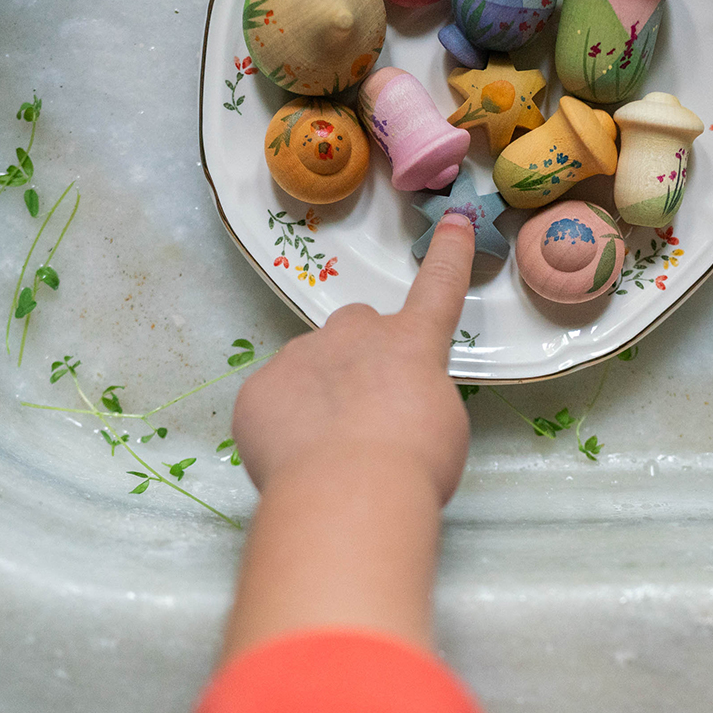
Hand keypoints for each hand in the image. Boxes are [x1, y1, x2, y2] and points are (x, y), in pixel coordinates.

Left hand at [232, 212, 475, 503]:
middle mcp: (355, 335)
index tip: (453, 221)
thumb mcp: (441, 426)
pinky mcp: (258, 387)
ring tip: (328, 449)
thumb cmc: (413, 463)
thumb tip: (389, 408)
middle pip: (357, 327)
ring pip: (310, 364)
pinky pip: (272, 399)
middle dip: (360, 357)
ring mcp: (301, 355)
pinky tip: (294, 459)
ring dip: (319, 393)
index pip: (438, 287)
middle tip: (366, 410)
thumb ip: (417, 397)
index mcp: (412, 343)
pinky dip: (281, 424)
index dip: (447, 254)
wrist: (348, 491)